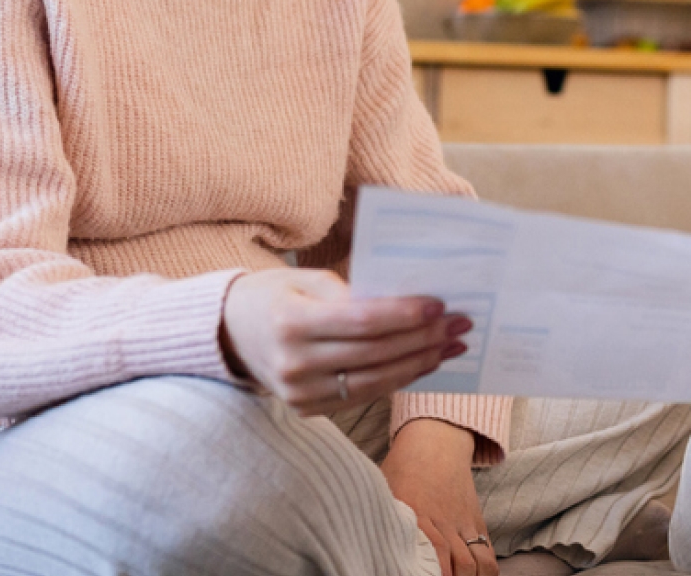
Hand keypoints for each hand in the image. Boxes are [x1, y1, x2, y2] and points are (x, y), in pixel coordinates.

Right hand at [219, 268, 471, 415]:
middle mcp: (293, 364)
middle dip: (423, 337)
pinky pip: (364, 395)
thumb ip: (350, 292)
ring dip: (421, 362)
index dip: (403, 314)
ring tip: (453, 344)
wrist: (229, 334)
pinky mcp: (308, 409)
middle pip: (375, 353)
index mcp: (290, 323)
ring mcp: (300, 394)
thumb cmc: (274, 296)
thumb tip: (406, 303)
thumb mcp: (304, 279)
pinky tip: (425, 361)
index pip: (360, 322)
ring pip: (375, 381)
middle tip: (461, 322)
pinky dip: (399, 379)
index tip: (440, 305)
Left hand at [383, 419, 496, 575]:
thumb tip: (365, 546)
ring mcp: (463, 523)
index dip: (435, 575)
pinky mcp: (475, 521)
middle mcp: (444, 523)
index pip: (434, 556)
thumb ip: (382, 521)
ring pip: (478, 562)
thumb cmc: (402, 469)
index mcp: (418, 517)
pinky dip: (485, 570)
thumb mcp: (384, 493)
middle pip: (460, 566)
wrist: (434, 442)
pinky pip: (487, 552)